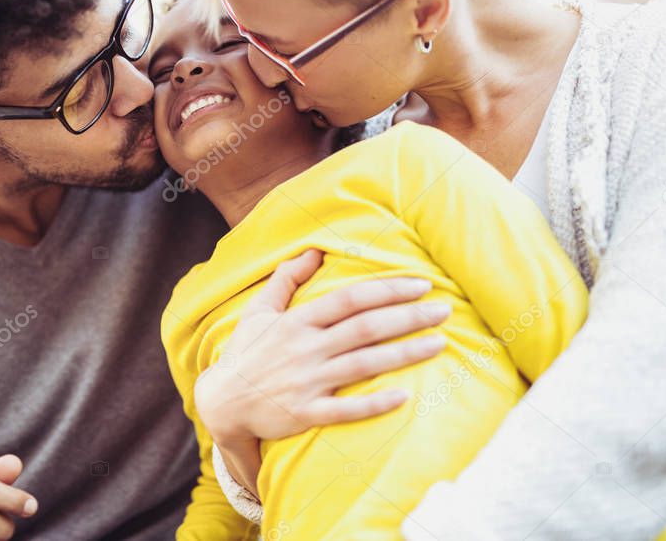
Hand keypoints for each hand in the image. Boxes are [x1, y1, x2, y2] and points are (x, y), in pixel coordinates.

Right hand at [195, 249, 448, 445]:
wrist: (222, 402)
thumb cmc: (245, 353)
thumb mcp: (259, 310)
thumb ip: (286, 279)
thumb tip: (314, 251)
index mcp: (297, 321)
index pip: (349, 299)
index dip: (387, 290)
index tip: (421, 284)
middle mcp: (305, 349)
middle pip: (365, 329)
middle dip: (408, 317)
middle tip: (444, 310)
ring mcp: (307, 382)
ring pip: (364, 365)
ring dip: (404, 354)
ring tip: (439, 343)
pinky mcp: (306, 413)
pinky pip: (346, 409)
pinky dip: (375, 403)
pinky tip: (404, 396)